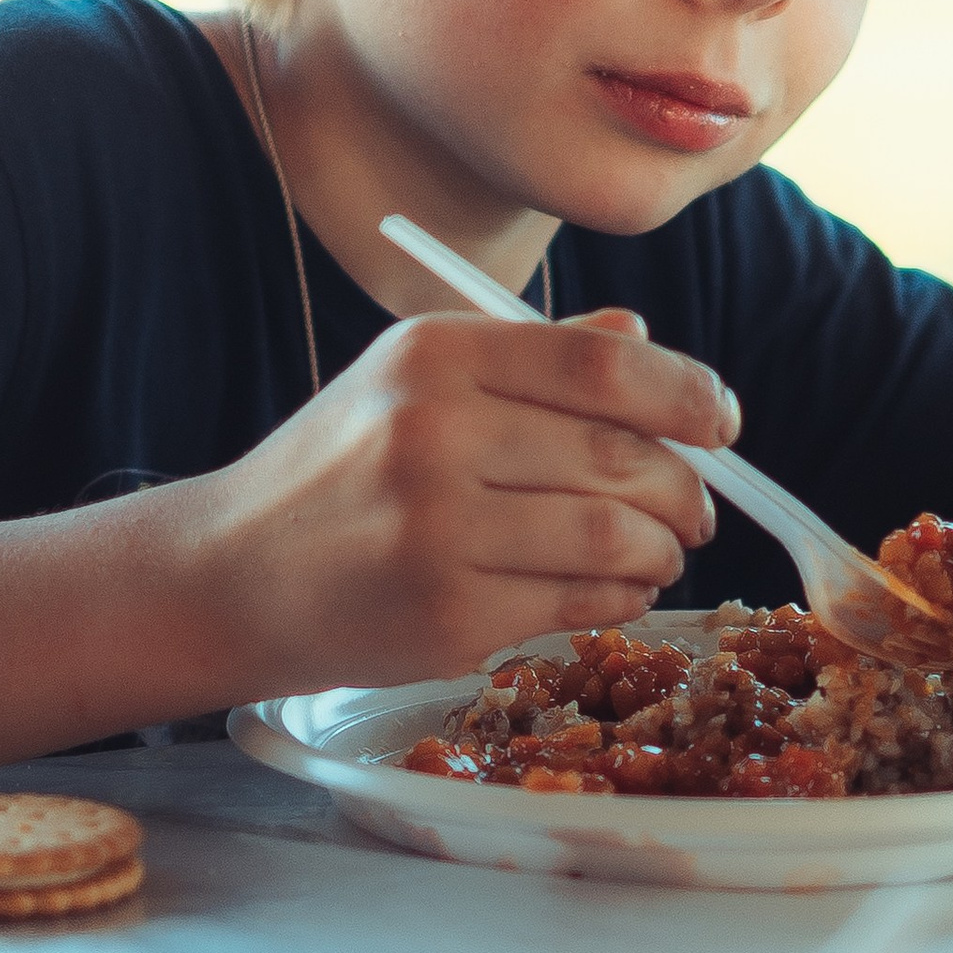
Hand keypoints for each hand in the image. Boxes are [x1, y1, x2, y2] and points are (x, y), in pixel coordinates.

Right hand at [188, 304, 735, 693]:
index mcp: (436, 357)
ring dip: (658, 550)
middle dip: (683, 488)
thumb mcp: (413, 384)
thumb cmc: (339, 473)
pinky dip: (618, 598)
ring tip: (655, 552)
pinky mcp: (444, 615)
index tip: (721, 422)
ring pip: (611, 537)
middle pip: (619, 457)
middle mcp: (433, 434)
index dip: (687, 394)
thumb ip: (532, 358)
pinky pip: (576, 603)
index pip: (604, 365)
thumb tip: (644, 337)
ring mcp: (437, 532)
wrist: (231, 574)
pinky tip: (612, 590)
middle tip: (694, 507)